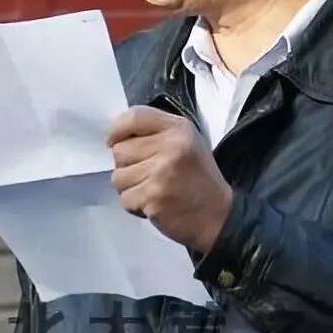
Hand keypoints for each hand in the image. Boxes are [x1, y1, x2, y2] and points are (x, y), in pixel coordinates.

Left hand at [107, 105, 233, 253]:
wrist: (218, 216)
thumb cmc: (198, 177)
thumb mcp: (187, 143)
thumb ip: (156, 133)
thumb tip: (116, 137)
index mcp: (179, 128)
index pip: (134, 116)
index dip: (117, 129)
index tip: (113, 141)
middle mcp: (170, 146)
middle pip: (120, 150)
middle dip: (126, 165)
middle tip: (147, 174)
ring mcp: (161, 172)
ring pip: (118, 176)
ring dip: (129, 187)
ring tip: (151, 190)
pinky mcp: (153, 197)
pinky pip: (125, 198)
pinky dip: (135, 205)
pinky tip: (153, 204)